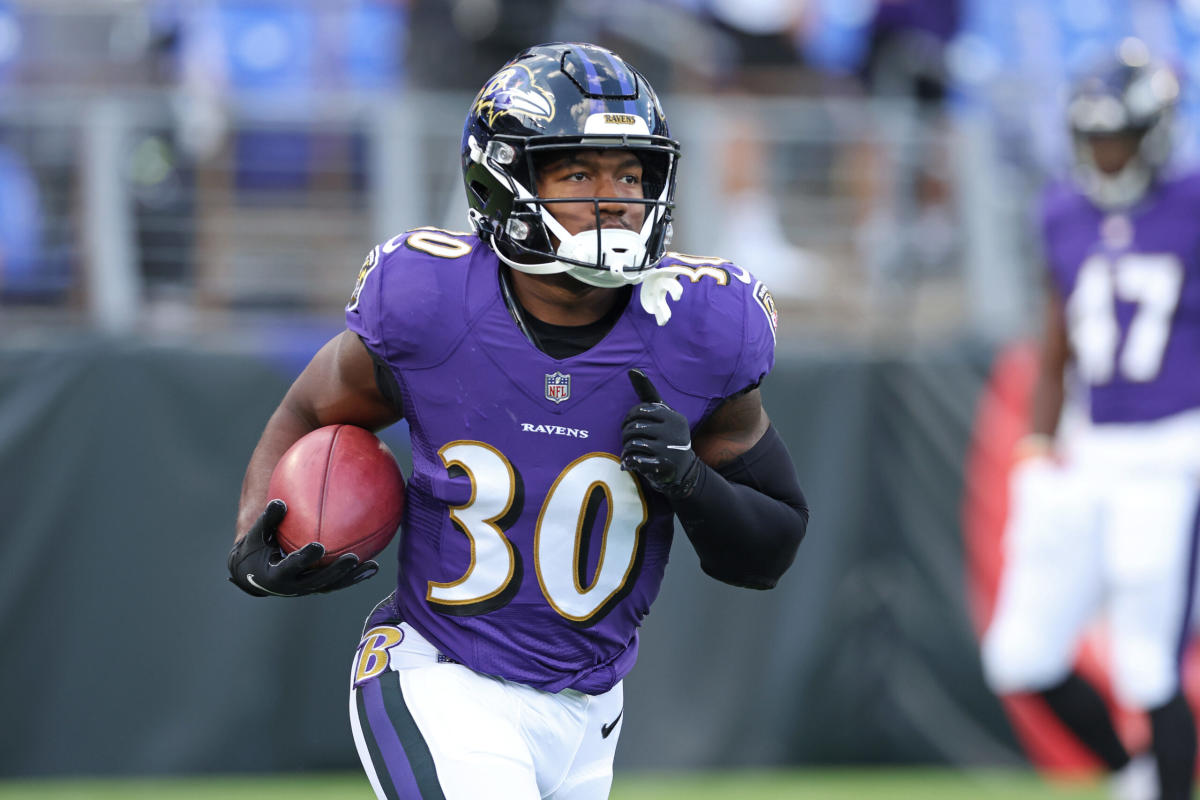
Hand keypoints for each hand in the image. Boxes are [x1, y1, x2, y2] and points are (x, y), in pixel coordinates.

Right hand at [227, 500, 378, 596]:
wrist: (254, 574)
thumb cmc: (255, 548)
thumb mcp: (256, 534)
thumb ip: (267, 519)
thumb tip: (279, 501)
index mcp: (276, 575)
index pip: (291, 567)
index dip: (304, 558)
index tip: (318, 546)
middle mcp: (293, 586)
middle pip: (318, 581)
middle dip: (336, 571)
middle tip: (352, 558)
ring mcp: (306, 589)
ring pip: (332, 585)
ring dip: (352, 577)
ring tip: (373, 567)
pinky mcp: (316, 587)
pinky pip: (337, 582)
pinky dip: (354, 576)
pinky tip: (373, 566)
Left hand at [621, 369, 701, 499]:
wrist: (683, 470)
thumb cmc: (668, 435)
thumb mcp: (663, 413)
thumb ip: (647, 393)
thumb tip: (633, 370)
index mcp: (673, 416)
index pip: (639, 410)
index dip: (629, 418)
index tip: (629, 425)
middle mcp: (673, 431)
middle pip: (634, 427)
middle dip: (626, 434)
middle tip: (628, 440)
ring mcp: (668, 448)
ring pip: (632, 443)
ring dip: (627, 448)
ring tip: (631, 451)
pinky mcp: (662, 465)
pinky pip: (634, 458)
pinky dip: (629, 460)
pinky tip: (632, 461)